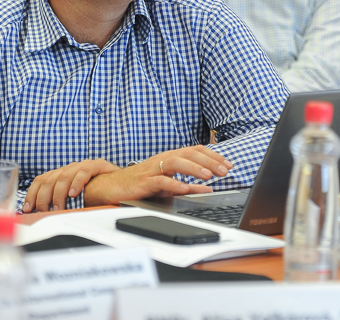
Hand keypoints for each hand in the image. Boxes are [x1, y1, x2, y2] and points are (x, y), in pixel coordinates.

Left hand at [23, 158, 118, 212]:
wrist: (125, 184)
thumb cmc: (102, 194)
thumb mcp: (78, 201)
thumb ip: (63, 204)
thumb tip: (44, 217)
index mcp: (65, 174)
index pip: (42, 180)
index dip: (33, 194)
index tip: (28, 208)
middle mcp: (72, 167)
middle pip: (50, 178)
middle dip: (43, 197)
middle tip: (44, 212)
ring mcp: (84, 165)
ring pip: (63, 175)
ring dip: (57, 194)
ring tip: (58, 208)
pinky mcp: (98, 165)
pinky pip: (83, 171)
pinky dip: (76, 183)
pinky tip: (74, 194)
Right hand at [81, 145, 233, 206]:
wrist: (110, 186)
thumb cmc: (140, 184)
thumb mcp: (168, 185)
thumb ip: (188, 186)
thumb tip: (208, 189)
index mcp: (170, 158)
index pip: (195, 150)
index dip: (213, 156)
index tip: (229, 164)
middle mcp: (162, 160)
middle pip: (188, 153)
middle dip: (208, 161)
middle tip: (225, 170)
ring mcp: (152, 169)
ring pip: (175, 162)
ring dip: (194, 168)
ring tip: (209, 176)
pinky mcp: (142, 182)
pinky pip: (159, 181)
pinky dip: (173, 183)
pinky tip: (185, 188)